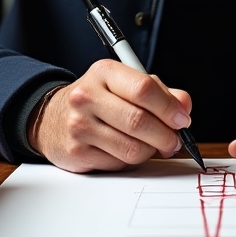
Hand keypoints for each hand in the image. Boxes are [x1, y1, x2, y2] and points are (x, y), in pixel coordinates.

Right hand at [29, 59, 192, 172]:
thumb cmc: (98, 99)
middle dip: (166, 136)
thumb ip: (159, 92)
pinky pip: (119, 164)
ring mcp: (79, 126)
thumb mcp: (124, 84)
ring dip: (150, 151)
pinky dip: (131, 160)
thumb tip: (184, 107)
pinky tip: (125, 149)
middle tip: (174, 140)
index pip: (144, 89)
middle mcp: (87, 96)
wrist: (51, 118)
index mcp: (104, 72)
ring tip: (151, 145)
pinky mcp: (77, 153)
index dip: (170, 107)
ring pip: (132, 148)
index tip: (182, 119)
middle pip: (140, 121)